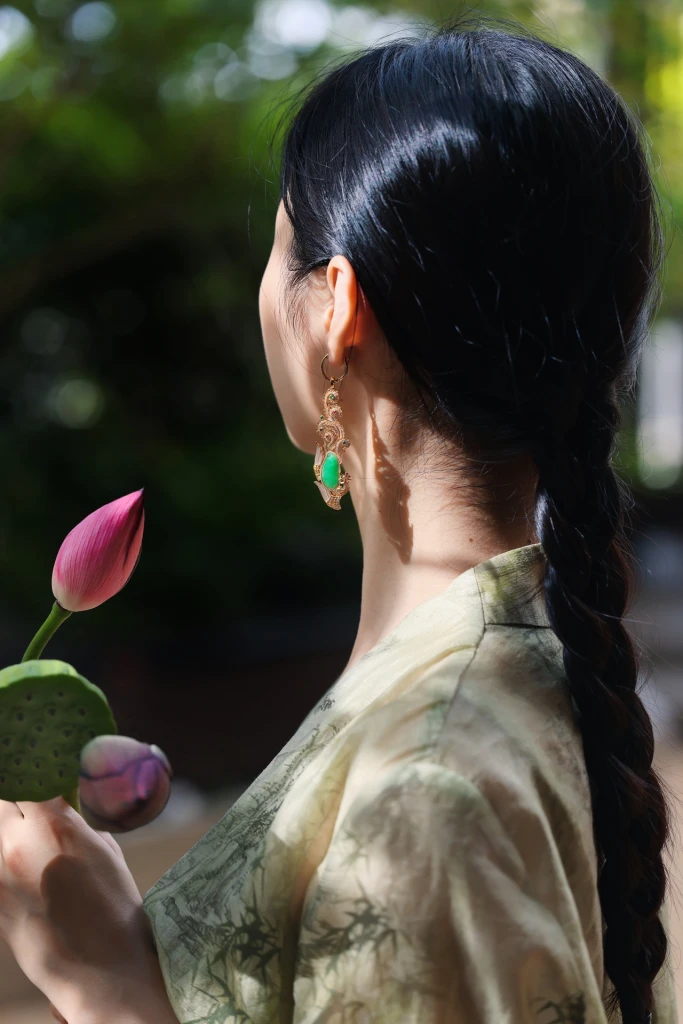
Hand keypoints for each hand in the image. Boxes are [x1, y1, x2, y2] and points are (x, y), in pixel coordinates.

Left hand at [0, 795, 159, 1021]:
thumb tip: (65, 816)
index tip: (39, 776)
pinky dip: (6, 865)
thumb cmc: (114, 905)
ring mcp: (1, 874)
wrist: (102, 965)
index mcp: (55, 823)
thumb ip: (77, 826)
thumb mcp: (105, 851)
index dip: (35, 777)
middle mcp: (20, 842)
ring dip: (10, 836)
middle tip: (29, 813)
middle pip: (3, 805)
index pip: (30, 780)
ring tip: (27, 849)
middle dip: (16, 806)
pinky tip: (23, 875)